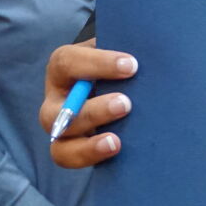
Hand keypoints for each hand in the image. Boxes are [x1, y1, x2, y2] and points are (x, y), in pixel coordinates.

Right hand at [41, 39, 138, 169]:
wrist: (119, 81)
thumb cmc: (117, 60)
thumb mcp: (116, 45)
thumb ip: (124, 45)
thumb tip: (148, 50)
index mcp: (63, 67)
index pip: (68, 62)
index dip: (98, 64)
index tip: (132, 65)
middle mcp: (56, 101)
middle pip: (56, 113)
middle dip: (92, 112)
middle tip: (126, 105)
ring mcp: (62, 130)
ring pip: (60, 147)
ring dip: (87, 147)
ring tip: (116, 142)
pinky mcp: (75, 149)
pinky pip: (75, 160)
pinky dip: (94, 158)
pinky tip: (117, 151)